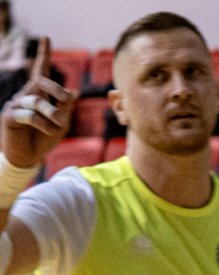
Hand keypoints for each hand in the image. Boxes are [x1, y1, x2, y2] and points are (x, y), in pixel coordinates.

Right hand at [2, 45, 74, 170]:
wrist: (28, 157)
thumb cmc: (44, 139)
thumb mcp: (61, 123)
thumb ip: (65, 107)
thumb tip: (74, 91)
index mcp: (38, 94)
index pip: (41, 71)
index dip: (44, 55)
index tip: (47, 38)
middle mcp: (25, 95)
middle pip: (40, 81)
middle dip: (56, 88)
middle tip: (67, 98)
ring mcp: (15, 104)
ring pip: (37, 101)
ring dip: (52, 114)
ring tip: (59, 125)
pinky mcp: (9, 116)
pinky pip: (30, 115)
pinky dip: (44, 124)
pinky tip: (50, 132)